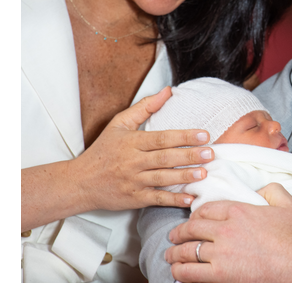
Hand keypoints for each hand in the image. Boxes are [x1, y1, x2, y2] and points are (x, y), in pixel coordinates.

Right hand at [70, 86, 215, 210]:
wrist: (80, 182)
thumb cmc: (103, 151)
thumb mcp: (119, 124)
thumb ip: (145, 107)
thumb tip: (168, 91)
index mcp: (132, 142)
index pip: (162, 138)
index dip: (184, 136)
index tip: (204, 135)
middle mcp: (133, 162)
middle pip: (164, 158)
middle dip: (189, 156)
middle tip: (210, 153)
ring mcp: (133, 181)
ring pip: (162, 178)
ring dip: (184, 176)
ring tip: (203, 173)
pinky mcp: (134, 199)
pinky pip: (155, 199)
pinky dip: (172, 200)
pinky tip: (189, 198)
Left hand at [166, 183, 291, 282]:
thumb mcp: (289, 204)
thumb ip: (272, 190)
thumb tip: (260, 189)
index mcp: (240, 210)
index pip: (206, 209)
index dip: (196, 214)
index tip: (193, 219)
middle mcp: (226, 229)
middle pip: (192, 228)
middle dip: (179, 232)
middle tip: (174, 236)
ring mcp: (221, 253)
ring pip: (187, 250)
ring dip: (175, 252)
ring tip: (170, 255)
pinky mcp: (221, 274)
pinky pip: (190, 272)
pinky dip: (180, 272)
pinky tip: (178, 272)